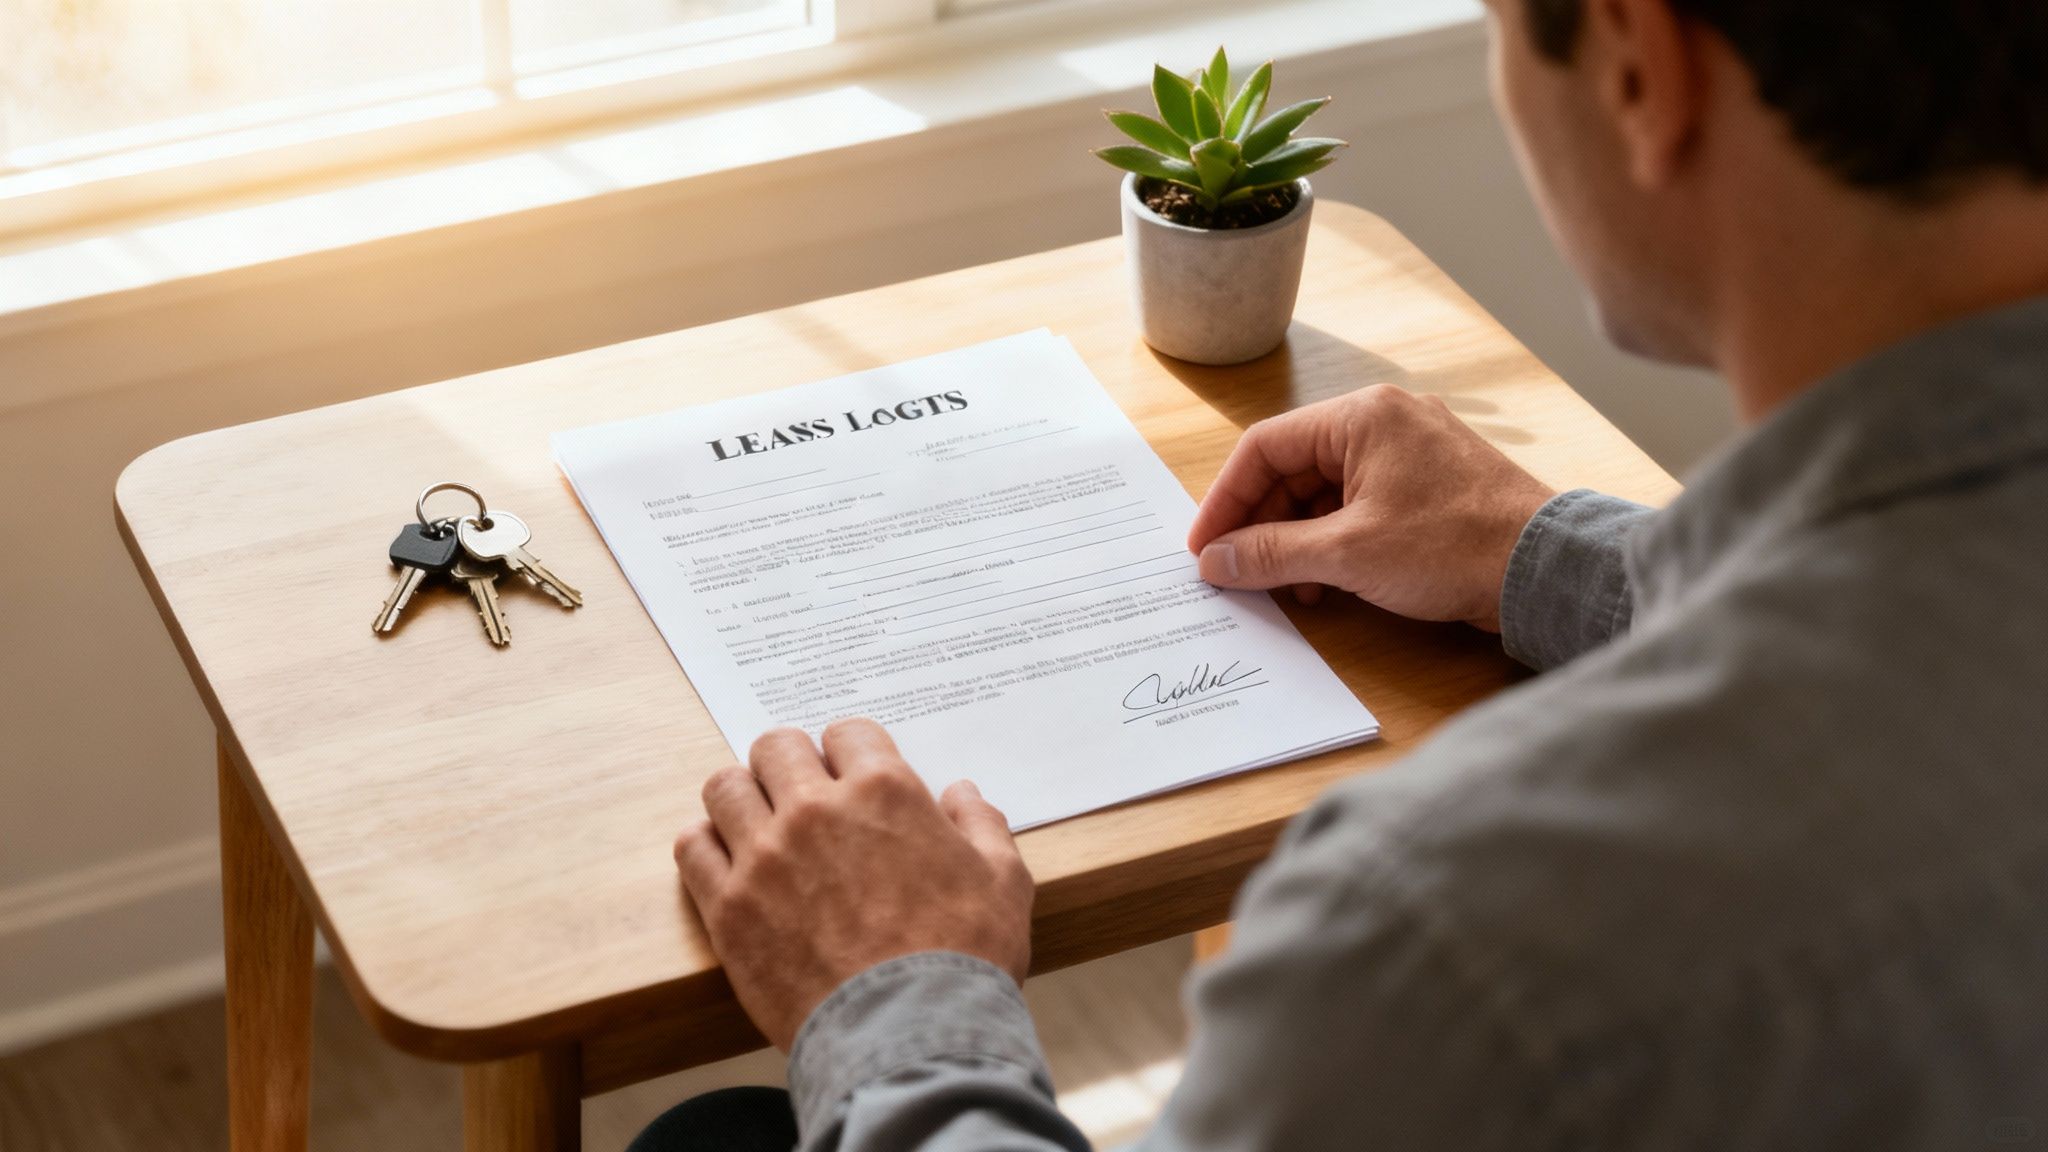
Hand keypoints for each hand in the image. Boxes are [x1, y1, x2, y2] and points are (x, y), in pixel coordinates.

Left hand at [674, 718, 1033, 1050]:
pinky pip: (692, 848)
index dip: (851, 753)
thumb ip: (981, 825)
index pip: (847, 734)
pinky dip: (706, 845)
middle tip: (802, 797)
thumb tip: (962, 793)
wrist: (910, 1034)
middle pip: (775, 747)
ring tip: (759, 825)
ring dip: (743, 798)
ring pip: (725, 788)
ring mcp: (764, 856)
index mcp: (884, 792)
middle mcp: (815, 810)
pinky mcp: (729, 907)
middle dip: (790, 764)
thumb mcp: (1004, 881)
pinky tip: (727, 861)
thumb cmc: (966, 957)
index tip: (852, 778)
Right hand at [1187, 384, 1555, 631]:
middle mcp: (1385, 421)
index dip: (1225, 500)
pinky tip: (1325, 584)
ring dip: (1295, 540)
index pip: (1264, 447)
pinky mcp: (1429, 487)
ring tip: (1284, 587)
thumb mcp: (1347, 553)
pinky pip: (1358, 506)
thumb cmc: (1455, 546)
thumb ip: (1271, 553)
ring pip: (1324, 492)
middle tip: (1234, 572)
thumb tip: (1215, 560)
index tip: (1204, 547)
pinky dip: (1331, 543)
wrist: (1545, 571)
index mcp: (1362, 416)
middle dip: (1260, 525)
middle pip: (1292, 469)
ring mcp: (1410, 453)